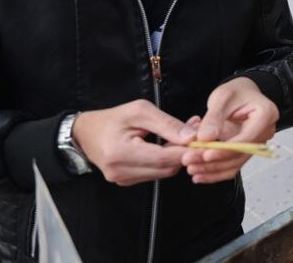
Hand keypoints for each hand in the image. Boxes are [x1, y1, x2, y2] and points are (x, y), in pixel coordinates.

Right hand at [71, 100, 194, 186]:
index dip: (188, 152)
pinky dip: (167, 160)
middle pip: (166, 168)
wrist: (85, 134)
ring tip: (186, 135)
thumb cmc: (113, 118)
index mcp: (121, 153)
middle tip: (199, 133)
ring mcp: (123, 180)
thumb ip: (167, 124)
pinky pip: (155, 172)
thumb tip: (192, 136)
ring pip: (163, 172)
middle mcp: (121, 172)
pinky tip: (171, 145)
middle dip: (185, 152)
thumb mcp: (140, 111)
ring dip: (178, 156)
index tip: (207, 143)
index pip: (163, 158)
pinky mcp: (127, 181)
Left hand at [181, 77, 278, 183]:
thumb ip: (214, 117)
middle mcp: (265, 132)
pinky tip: (200, 174)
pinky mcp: (247, 151)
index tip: (205, 154)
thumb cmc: (236, 92)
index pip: (246, 139)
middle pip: (240, 154)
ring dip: (213, 169)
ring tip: (192, 168)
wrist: (242, 94)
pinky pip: (233, 165)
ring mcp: (257, 143)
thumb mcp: (222, 97)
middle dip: (214, 161)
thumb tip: (205, 139)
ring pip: (235, 163)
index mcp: (266, 115)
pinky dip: (217, 171)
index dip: (225, 149)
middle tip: (190, 161)